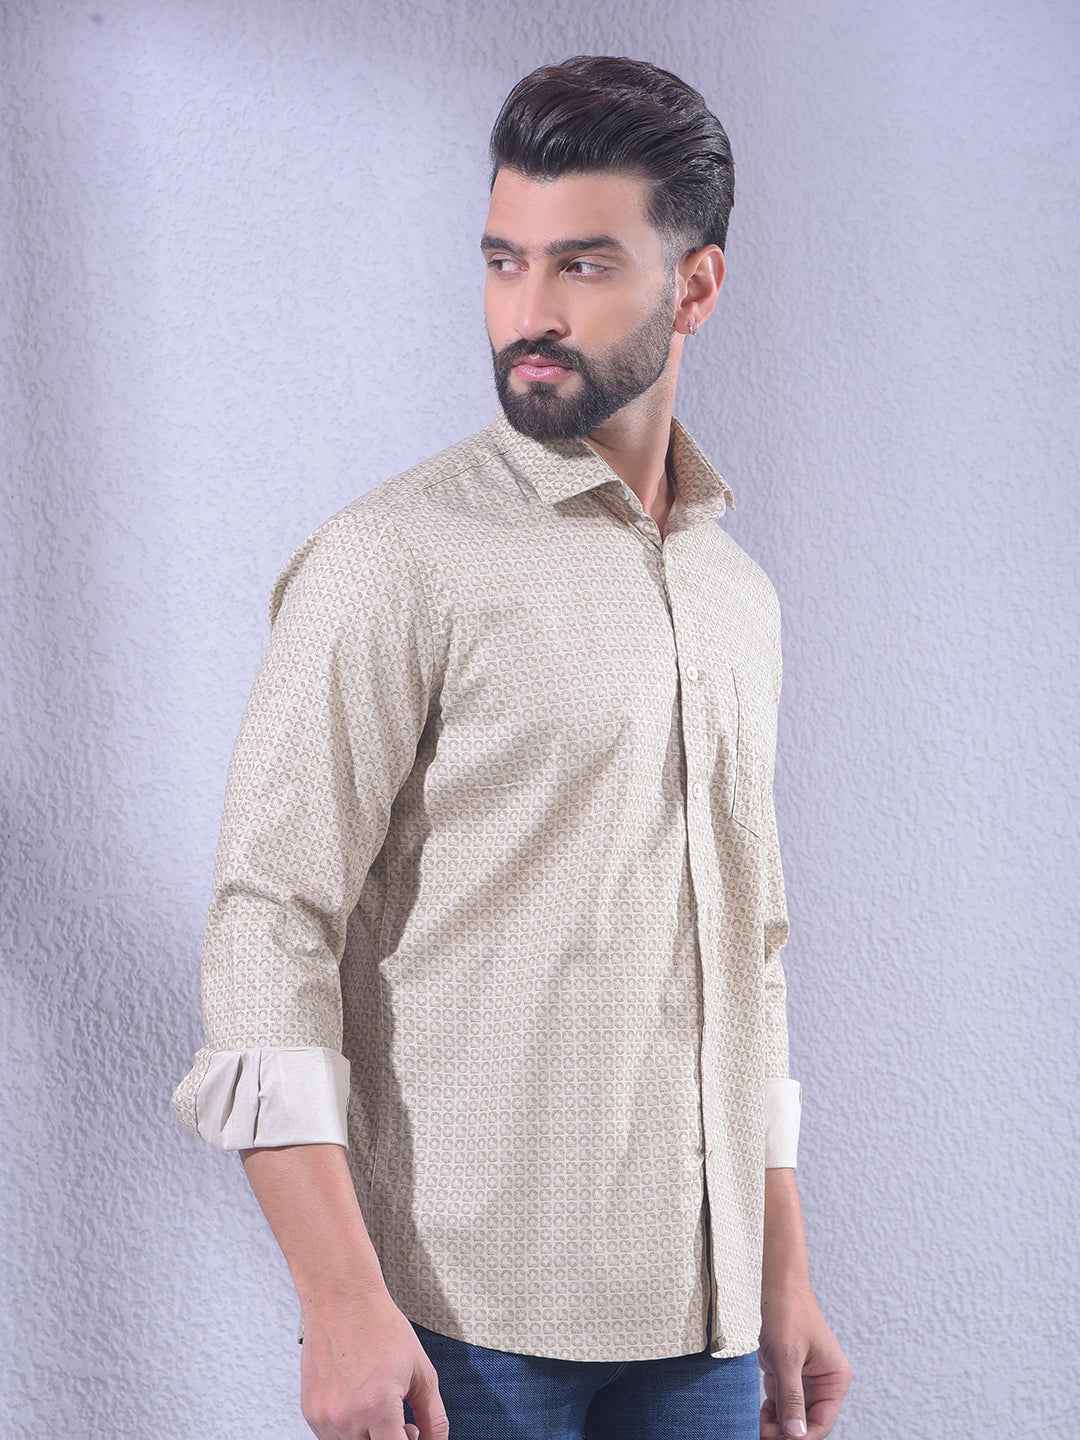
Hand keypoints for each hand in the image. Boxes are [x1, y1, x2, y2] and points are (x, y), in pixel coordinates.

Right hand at [299, 1284, 448, 1438]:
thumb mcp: (421, 1370)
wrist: (342, 1300)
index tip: (412, 1432)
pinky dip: (349, 1429)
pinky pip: (332, 1438)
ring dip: (369, 1436)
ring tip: (379, 1406)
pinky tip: (358, 1401)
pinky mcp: (310, 1412)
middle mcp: (347, 1418)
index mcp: (378, 1407)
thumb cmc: (380, 1327)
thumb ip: (433, 1416)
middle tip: (401, 1419)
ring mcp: (325, 1418)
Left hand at [758, 1284, 853, 1438]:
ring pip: (792, 1415)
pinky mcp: (790, 1374)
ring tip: (755, 1426)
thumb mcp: (788, 1357)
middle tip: (761, 1435)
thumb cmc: (789, 1313)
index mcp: (835, 1380)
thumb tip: (796, 1434)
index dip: (801, 1437)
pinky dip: (770, 1410)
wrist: (777, 1286)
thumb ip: (791, 1397)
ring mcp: (806, 1380)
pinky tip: (757, 1413)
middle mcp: (824, 1383)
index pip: (821, 1422)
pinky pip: (782, 1401)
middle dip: (785, 1432)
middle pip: (806, 1422)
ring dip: (775, 1423)